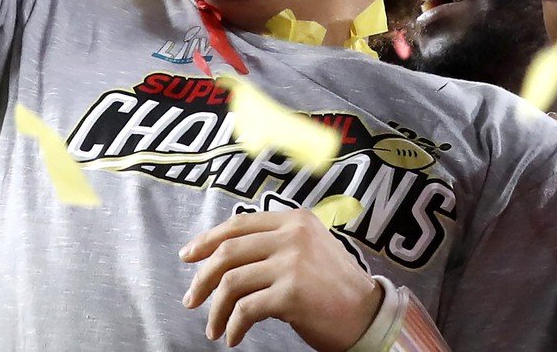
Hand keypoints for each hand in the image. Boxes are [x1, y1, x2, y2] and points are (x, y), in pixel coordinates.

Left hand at [180, 210, 381, 349]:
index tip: (188, 256)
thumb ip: (275, 243)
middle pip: (228, 251)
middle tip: (191, 298)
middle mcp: (292, 236)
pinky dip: (233, 325)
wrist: (368, 316)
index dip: (207, 240)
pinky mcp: (291, 294)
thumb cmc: (335, 288)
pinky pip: (245, 309)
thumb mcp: (308, 249)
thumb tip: (225, 255)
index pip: (239, 224)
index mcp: (294, 220)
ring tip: (213, 327)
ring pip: (231, 282)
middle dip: (202, 277)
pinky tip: (232, 336)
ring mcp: (291, 263)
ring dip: (215, 308)